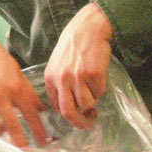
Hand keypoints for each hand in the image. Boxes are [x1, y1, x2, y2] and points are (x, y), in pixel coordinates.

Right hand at [0, 26, 47, 147]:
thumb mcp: (17, 72)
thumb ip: (28, 91)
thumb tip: (39, 108)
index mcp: (15, 87)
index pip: (31, 114)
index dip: (39, 131)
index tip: (43, 141)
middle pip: (13, 127)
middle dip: (21, 142)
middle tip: (25, 149)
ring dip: (0, 134)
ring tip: (4, 132)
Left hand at [44, 2, 114, 128]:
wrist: (88, 28)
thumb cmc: (73, 46)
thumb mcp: (58, 64)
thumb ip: (60, 83)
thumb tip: (70, 106)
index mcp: (50, 78)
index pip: (55, 106)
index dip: (68, 116)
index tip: (77, 117)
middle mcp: (61, 79)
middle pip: (68, 112)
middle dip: (80, 123)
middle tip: (89, 123)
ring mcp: (77, 77)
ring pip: (87, 104)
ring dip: (94, 102)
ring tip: (95, 89)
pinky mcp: (93, 74)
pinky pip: (100, 92)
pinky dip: (102, 88)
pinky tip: (99, 75)